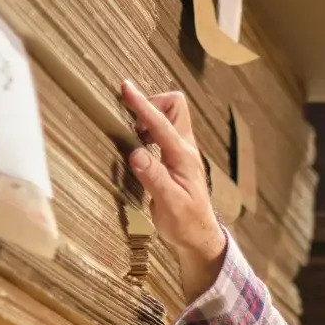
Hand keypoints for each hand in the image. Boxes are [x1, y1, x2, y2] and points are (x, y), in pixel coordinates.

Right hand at [120, 79, 226, 302]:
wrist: (199, 237)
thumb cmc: (185, 223)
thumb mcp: (169, 204)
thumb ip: (154, 177)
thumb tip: (136, 152)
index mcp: (183, 156)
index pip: (162, 123)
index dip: (143, 104)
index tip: (126, 88)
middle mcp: (185, 149)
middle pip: (174, 107)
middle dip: (151, 103)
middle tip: (130, 120)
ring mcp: (182, 152)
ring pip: (170, 117)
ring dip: (150, 116)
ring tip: (131, 132)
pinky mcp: (175, 159)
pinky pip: (163, 131)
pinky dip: (149, 129)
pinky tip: (137, 144)